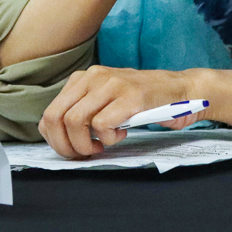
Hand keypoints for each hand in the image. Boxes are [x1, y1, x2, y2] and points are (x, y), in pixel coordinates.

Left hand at [39, 66, 207, 158]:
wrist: (182, 91)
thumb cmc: (143, 102)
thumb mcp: (106, 100)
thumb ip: (83, 110)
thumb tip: (58, 136)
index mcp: (83, 78)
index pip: (50, 113)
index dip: (55, 140)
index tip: (72, 150)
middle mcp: (94, 76)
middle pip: (56, 118)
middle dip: (66, 146)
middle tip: (85, 155)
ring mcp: (112, 84)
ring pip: (75, 121)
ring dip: (85, 144)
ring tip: (103, 145)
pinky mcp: (131, 96)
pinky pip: (102, 124)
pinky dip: (108, 138)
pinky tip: (121, 135)